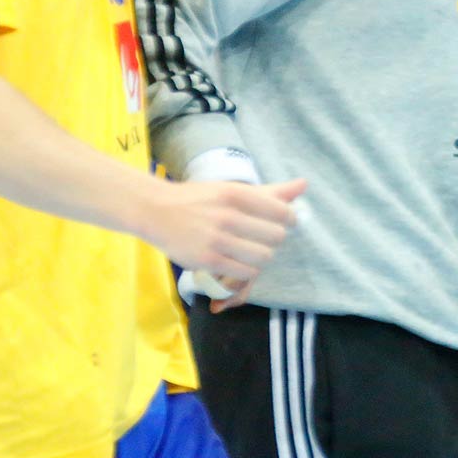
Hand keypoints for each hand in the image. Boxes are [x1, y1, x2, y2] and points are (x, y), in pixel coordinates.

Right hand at [142, 177, 304, 290]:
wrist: (154, 209)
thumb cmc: (198, 198)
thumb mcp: (232, 189)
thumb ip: (269, 192)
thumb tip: (304, 185)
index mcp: (237, 195)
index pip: (281, 212)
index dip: (290, 220)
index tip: (285, 223)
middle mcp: (228, 216)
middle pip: (276, 237)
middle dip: (274, 240)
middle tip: (264, 238)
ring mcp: (216, 240)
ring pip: (262, 257)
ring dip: (262, 257)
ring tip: (252, 252)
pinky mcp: (206, 260)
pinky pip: (243, 272)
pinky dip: (247, 271)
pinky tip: (240, 264)